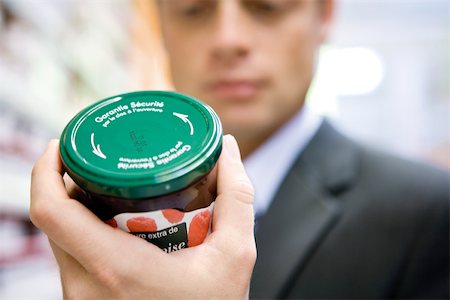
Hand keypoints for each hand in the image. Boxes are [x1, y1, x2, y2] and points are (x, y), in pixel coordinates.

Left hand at [30, 135, 255, 298]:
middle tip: (102, 160)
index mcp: (116, 267)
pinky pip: (69, 257)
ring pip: (61, 238)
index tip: (62, 146)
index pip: (51, 211)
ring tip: (111, 187)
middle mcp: (85, 285)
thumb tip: (226, 150)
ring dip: (78, 207)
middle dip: (71, 182)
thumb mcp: (234, 256)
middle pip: (55, 219)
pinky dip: (84, 231)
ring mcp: (80, 298)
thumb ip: (235, 198)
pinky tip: (114, 221)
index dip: (46, 170)